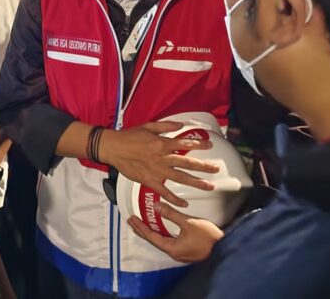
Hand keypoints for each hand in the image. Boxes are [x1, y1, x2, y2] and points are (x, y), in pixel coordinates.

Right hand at [99, 121, 218, 206]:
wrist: (113, 148)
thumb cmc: (130, 136)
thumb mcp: (148, 126)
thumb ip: (166, 126)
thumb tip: (181, 125)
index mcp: (162, 143)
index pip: (185, 143)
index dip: (200, 144)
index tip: (210, 145)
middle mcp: (162, 157)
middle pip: (187, 163)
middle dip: (204, 166)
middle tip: (216, 169)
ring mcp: (156, 170)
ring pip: (180, 177)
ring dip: (196, 183)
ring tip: (209, 186)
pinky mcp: (149, 180)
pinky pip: (164, 191)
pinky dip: (174, 198)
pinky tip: (184, 203)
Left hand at [127, 202, 222, 263]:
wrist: (226, 248)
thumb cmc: (209, 238)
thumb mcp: (188, 222)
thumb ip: (171, 213)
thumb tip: (157, 206)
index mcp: (172, 248)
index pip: (151, 236)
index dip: (141, 227)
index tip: (132, 219)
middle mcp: (174, 253)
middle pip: (154, 240)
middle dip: (142, 230)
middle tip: (132, 221)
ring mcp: (181, 253)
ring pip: (161, 241)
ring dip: (151, 231)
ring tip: (143, 224)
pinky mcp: (186, 250)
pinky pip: (169, 241)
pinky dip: (161, 234)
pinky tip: (161, 229)